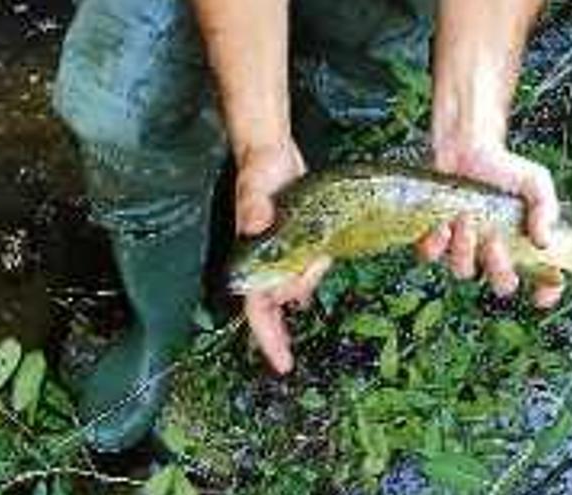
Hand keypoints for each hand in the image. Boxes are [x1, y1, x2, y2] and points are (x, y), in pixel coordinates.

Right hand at [237, 140, 331, 373]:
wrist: (269, 151)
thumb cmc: (258, 168)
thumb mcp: (256, 184)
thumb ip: (254, 205)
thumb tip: (254, 225)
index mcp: (250, 257)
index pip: (256, 308)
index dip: (268, 338)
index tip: (284, 363)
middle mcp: (262, 262)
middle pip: (275, 307)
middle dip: (288, 318)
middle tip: (301, 318)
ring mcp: (277, 254)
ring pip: (293, 287)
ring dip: (307, 282)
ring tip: (320, 252)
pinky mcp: (293, 242)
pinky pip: (302, 270)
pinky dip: (310, 276)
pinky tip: (318, 272)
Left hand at [416, 141, 563, 307]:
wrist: (467, 147)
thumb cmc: (505, 167)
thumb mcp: (536, 183)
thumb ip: (545, 209)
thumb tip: (544, 242)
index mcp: (523, 244)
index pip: (542, 279)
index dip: (545, 291)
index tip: (541, 293)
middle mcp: (495, 253)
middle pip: (501, 284)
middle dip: (498, 267)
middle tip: (493, 238)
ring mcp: (465, 249)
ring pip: (464, 272)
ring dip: (464, 249)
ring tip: (465, 218)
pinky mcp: (437, 239)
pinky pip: (432, 257)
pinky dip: (436, 245)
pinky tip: (443, 225)